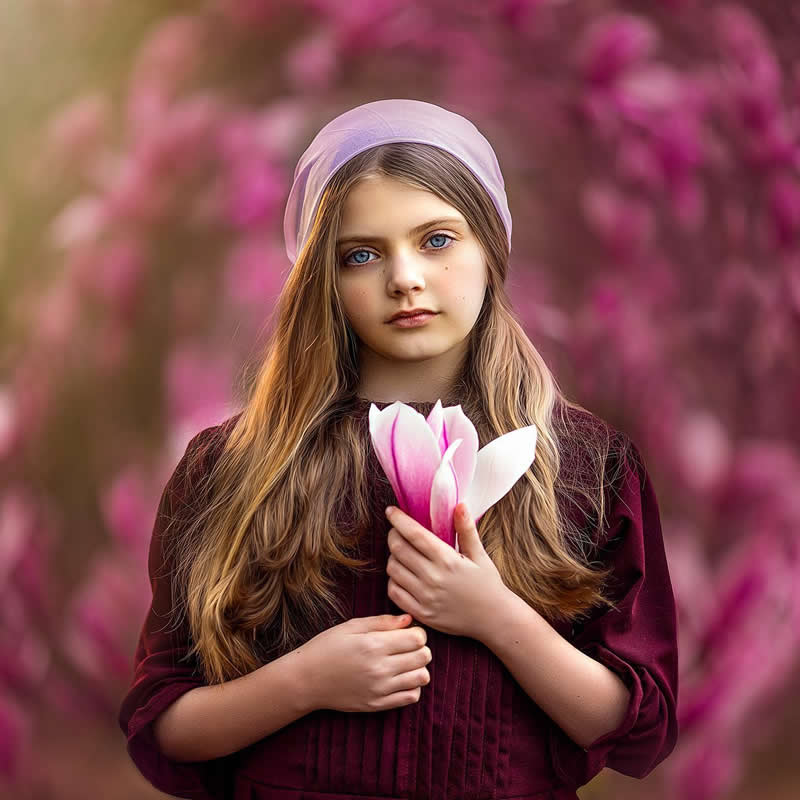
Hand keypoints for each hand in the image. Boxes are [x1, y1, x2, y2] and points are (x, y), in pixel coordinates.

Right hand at [303, 614, 432, 712]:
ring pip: (422, 678)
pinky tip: (399, 678)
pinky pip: (411, 697)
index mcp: (373, 645)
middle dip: (421, 648)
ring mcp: (380, 690)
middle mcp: (379, 669)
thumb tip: (409, 620)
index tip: (408, 632)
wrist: (307, 680)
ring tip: (404, 663)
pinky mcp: (377, 705)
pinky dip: (412, 686)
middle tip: (407, 646)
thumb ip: (383, 622)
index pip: (417, 639)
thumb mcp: (352, 626)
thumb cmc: (328, 647)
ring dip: (418, 668)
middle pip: (423, 657)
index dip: (418, 633)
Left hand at [384, 503, 506, 638]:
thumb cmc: (487, 584)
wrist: (494, 620)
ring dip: (393, 557)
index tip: (391, 511)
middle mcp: (434, 578)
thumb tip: (459, 504)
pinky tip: (402, 575)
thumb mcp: (480, 555)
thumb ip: (466, 529)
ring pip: (393, 569)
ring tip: (402, 554)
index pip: (414, 534)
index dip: (399, 520)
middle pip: (398, 549)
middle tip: (396, 532)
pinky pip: (394, 592)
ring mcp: (426, 597)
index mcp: (447, 560)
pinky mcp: (421, 613)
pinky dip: (393, 580)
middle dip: (393, 535)